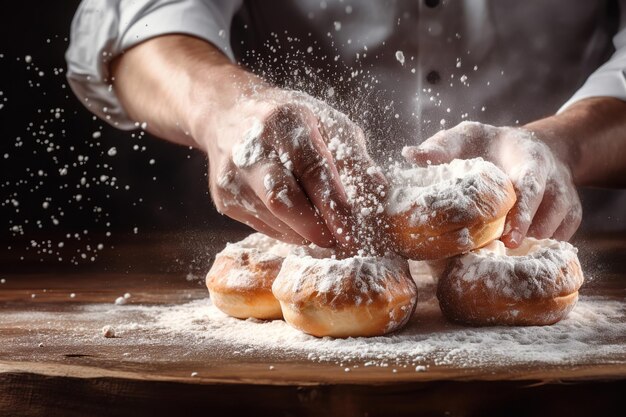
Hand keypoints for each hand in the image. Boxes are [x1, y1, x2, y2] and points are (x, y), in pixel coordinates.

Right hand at [202, 87, 385, 247]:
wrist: (228, 115)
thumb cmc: (289, 121)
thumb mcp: (327, 123)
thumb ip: (354, 157)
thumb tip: (380, 192)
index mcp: (284, 121)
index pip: (313, 170)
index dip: (335, 207)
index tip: (354, 234)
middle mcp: (252, 147)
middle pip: (281, 199)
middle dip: (315, 228)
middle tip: (340, 242)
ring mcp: (232, 176)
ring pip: (274, 219)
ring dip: (304, 232)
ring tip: (323, 228)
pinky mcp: (224, 198)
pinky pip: (263, 226)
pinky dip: (287, 230)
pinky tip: (298, 220)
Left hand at [402, 121, 581, 246]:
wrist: (532, 147)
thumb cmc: (490, 145)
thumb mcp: (467, 136)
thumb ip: (442, 146)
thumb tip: (409, 155)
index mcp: (531, 158)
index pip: (532, 184)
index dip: (522, 210)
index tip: (507, 234)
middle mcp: (554, 179)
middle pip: (549, 210)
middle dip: (527, 232)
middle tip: (504, 250)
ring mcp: (565, 198)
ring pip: (557, 227)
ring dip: (534, 243)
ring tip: (507, 258)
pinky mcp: (570, 214)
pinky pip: (564, 237)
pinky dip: (546, 250)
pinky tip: (521, 259)